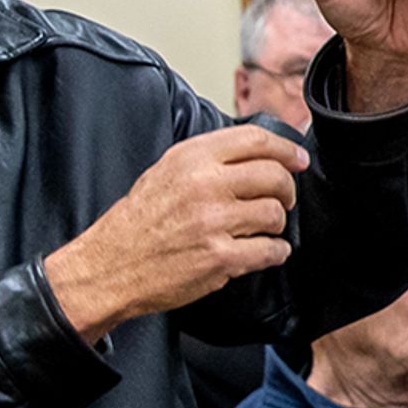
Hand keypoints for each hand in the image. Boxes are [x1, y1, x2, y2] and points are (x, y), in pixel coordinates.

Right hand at [43, 126, 307, 339]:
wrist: (109, 267)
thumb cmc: (138, 222)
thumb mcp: (164, 172)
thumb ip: (207, 160)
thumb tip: (258, 154)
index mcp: (190, 159)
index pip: (255, 139)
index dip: (286, 149)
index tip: (298, 159)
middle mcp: (203, 186)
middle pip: (275, 176)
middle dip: (287, 190)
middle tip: (283, 200)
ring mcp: (213, 223)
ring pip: (275, 214)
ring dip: (277, 224)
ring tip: (264, 229)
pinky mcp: (220, 258)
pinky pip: (270, 250)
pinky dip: (276, 252)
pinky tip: (267, 251)